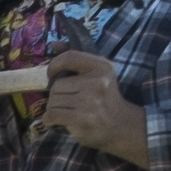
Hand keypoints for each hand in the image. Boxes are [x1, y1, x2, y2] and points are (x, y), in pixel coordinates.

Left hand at [37, 50, 150, 165]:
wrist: (121, 126)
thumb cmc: (105, 98)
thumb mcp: (98, 73)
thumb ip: (76, 58)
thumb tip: (54, 44)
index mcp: (102, 67)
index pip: (69, 57)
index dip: (54, 65)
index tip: (52, 74)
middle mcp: (97, 82)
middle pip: (57, 85)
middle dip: (56, 94)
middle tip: (66, 101)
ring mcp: (90, 102)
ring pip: (53, 101)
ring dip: (53, 108)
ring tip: (65, 111)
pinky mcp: (82, 120)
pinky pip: (52, 115)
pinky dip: (49, 119)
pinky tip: (56, 121)